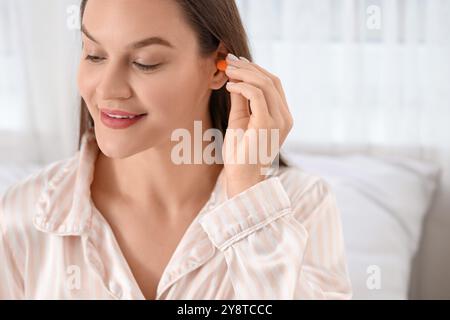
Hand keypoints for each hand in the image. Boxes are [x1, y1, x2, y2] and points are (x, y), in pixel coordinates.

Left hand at [222, 54, 293, 197]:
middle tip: (228, 60)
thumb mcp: (240, 119)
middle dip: (249, 67)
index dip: (255, 70)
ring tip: (227, 70)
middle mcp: (285, 117)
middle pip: (271, 80)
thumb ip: (241, 100)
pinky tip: (229, 87)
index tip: (236, 62)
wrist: (242, 176)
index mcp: (282, 116)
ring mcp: (279, 120)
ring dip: (244, 74)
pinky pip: (257, 95)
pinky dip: (242, 87)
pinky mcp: (268, 123)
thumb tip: (235, 78)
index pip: (273, 84)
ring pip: (265, 84)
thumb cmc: (241, 152)